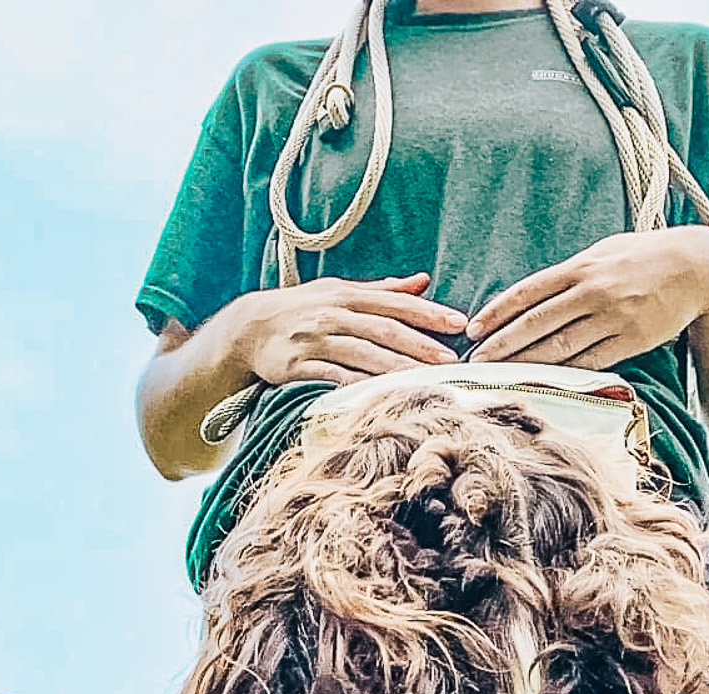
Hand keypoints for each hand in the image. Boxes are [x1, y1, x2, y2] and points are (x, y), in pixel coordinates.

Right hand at [240, 272, 465, 386]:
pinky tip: (379, 396)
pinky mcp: (297, 367)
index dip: (429, 313)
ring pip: (362, 355)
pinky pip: (332, 378)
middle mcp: (333, 315)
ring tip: (425, 381)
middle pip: (384, 330)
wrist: (248, 328)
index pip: (396, 303)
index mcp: (348, 295)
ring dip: (396, 368)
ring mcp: (315, 341)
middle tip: (451, 360)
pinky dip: (357, 387)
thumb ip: (383, 290)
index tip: (459, 324)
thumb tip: (423, 281)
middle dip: (419, 345)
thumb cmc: (303, 309)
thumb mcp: (339, 291)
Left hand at [464, 228, 708, 368]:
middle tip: (475, 360)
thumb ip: (572, 272)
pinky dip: (563, 373)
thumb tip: (536, 292)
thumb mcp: (606, 251)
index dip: (498, 311)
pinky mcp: (631, 340)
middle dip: (502, 343)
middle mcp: (594, 291)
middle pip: (537, 322)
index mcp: (582, 266)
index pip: (529, 291)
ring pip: (560, 346)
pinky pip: (590, 361)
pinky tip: (541, 381)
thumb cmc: (646, 257)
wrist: (698, 269)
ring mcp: (613, 317)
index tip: (473, 328)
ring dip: (525, 363)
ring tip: (499, 375)